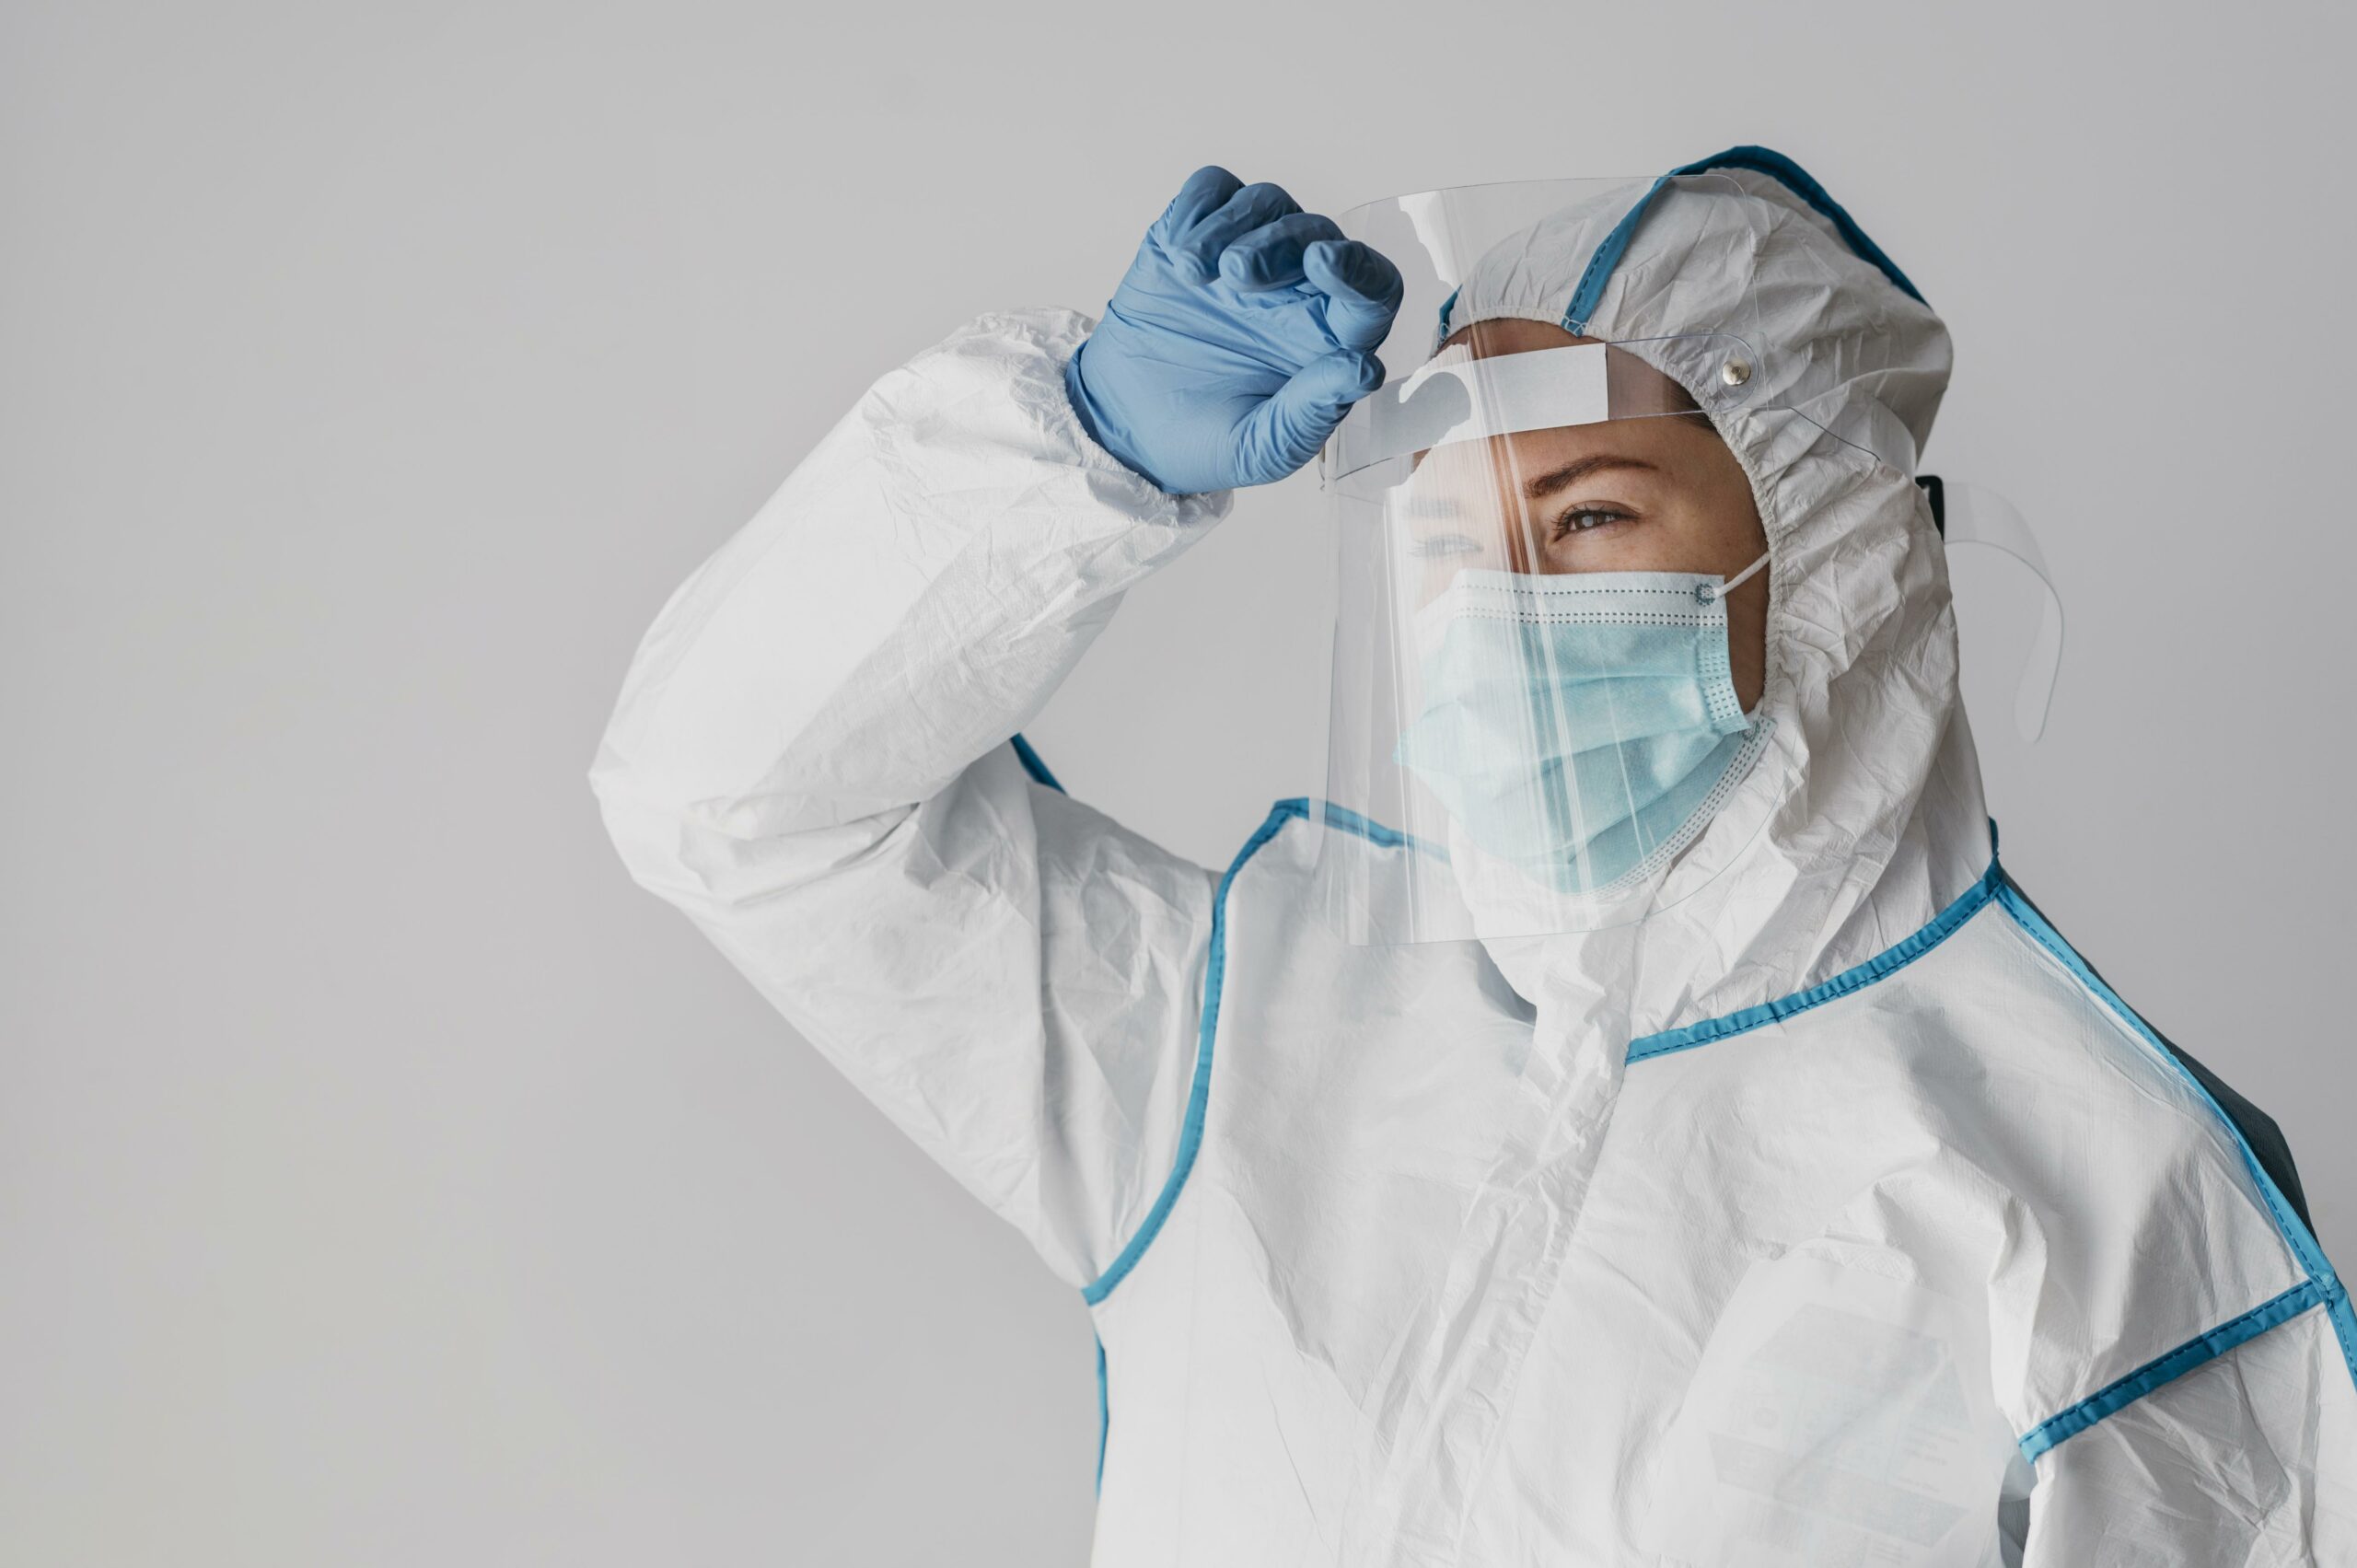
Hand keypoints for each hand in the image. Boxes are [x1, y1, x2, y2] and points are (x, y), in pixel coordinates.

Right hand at [1065, 166, 1403, 495]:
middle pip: (1317, 231)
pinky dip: (1198, 208)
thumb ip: (1310, 414)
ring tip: (1196, 271)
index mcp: (1326, 339)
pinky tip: (1178, 255)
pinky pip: (1213, 189)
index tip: (1324, 263)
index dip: (1359, 270)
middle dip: (1280, 243)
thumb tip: (1363, 368)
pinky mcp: (1195, 236)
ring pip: (1267, 203)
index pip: (1373, 289)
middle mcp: (1296, 290)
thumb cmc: (1204, 440)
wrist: (1126, 426)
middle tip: (1236, 273)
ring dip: (1234, 225)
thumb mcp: (1260, 448)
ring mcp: (1245, 258)